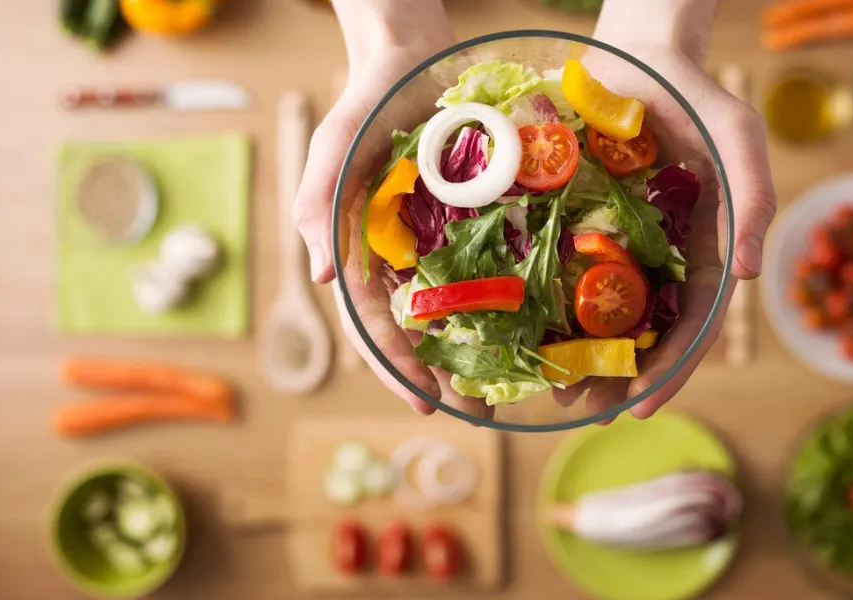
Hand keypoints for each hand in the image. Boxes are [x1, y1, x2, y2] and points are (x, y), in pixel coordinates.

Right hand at [295, 0, 492, 418]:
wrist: (411, 54)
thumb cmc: (364, 101)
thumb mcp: (333, 147)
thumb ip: (317, 205)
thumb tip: (317, 277)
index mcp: (361, 249)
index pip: (375, 321)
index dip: (397, 364)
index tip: (424, 402)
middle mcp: (402, 254)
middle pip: (421, 327)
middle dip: (444, 373)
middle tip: (480, 413)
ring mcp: (442, 239)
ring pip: (460, 306)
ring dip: (480, 350)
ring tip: (511, 388)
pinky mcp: (478, 217)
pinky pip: (494, 264)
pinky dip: (509, 298)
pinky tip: (535, 326)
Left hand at [573, 0, 776, 421]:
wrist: (638, 51)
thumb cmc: (695, 94)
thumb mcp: (738, 138)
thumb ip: (753, 200)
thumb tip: (752, 278)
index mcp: (708, 248)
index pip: (694, 324)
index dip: (673, 369)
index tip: (642, 408)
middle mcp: (664, 255)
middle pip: (647, 332)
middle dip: (621, 378)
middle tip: (584, 413)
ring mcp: (622, 241)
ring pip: (604, 313)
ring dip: (584, 356)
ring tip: (555, 394)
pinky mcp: (582, 221)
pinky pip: (566, 270)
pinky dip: (552, 307)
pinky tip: (528, 334)